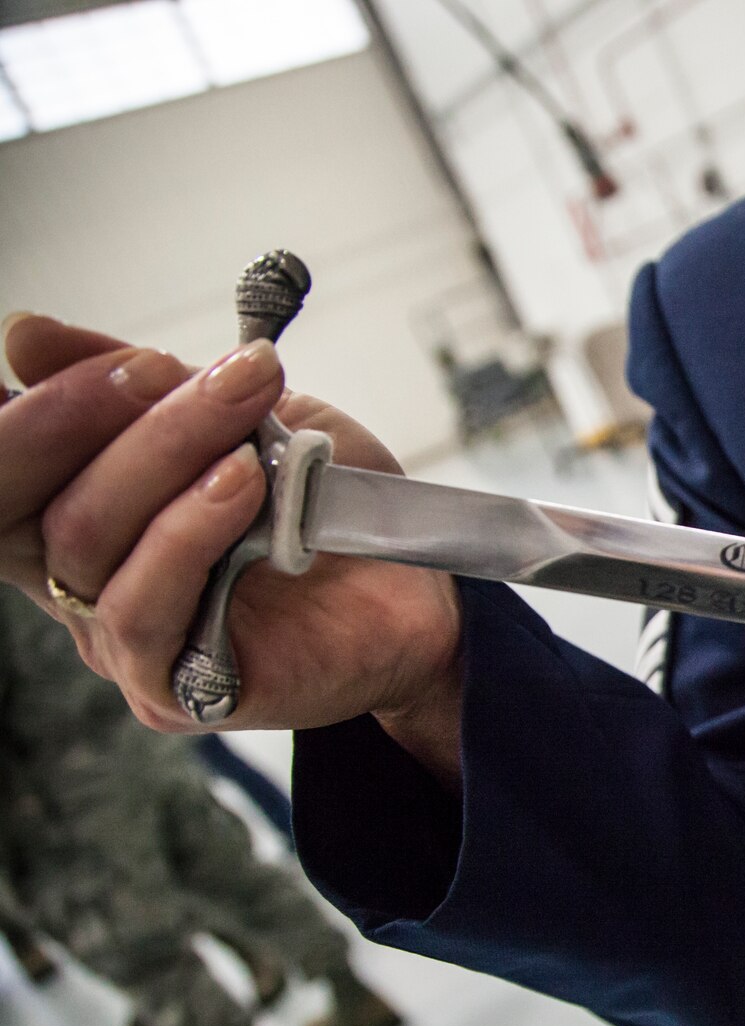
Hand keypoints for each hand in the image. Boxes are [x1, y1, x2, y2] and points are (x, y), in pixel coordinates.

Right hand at [0, 315, 462, 762]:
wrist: (420, 584)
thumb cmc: (324, 505)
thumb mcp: (237, 417)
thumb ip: (138, 382)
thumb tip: (23, 336)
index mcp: (76, 511)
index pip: (4, 468)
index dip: (31, 413)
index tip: (90, 353)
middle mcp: (79, 581)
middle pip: (27, 500)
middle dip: (79, 417)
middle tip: (159, 370)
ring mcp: (118, 639)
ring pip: (85, 541)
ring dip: (161, 459)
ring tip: (240, 425)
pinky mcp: (172, 688)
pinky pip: (143, 609)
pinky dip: (188, 534)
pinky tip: (243, 488)